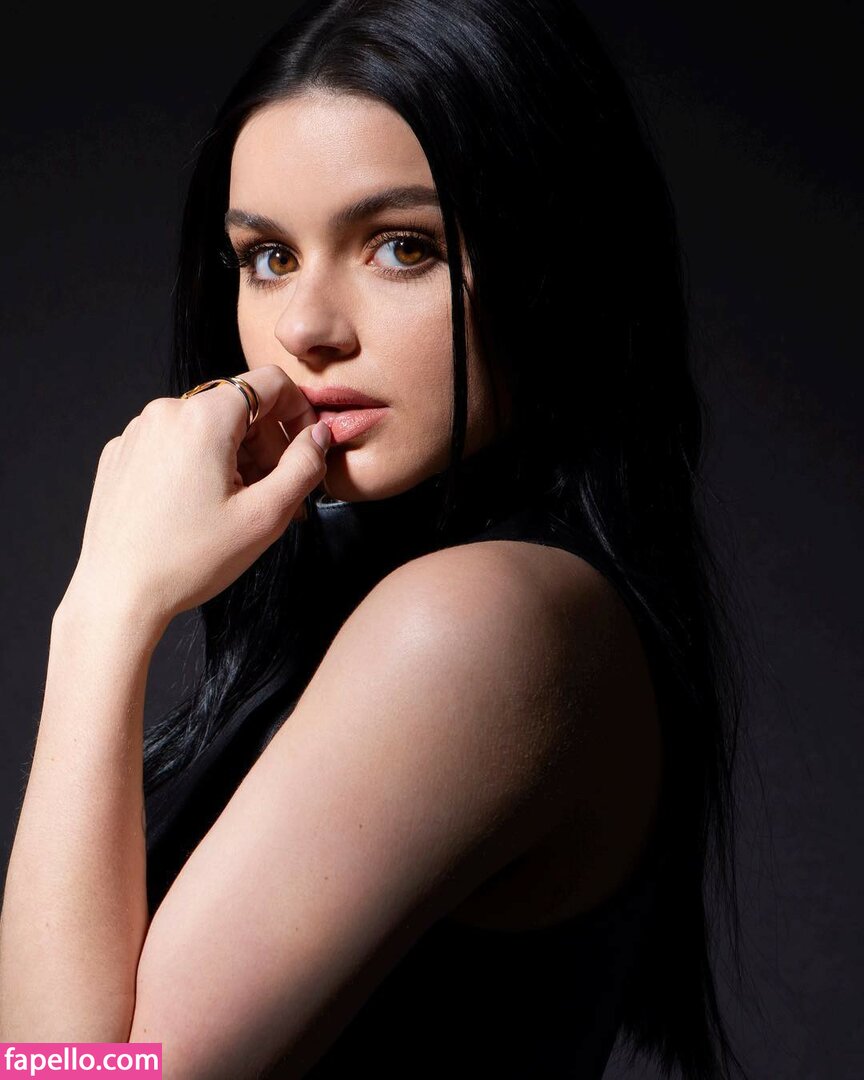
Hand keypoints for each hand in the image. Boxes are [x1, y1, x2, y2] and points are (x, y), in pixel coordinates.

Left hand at [64, 366, 329, 628]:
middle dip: (266, 443)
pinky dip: (197, 464)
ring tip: (236, 507)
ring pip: (205, 425)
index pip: (270, 383)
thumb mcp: (266, 516)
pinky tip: (198, 508)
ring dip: (233, 456)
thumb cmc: (189, 560)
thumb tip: (320, 435)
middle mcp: (166, 412)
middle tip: (275, 493)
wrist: (117, 595)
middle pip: (238, 405)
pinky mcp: (120, 454)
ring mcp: (137, 432)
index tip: (305, 451)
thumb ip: (304, 466)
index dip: (299, 413)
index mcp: (205, 417)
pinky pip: (173, 443)